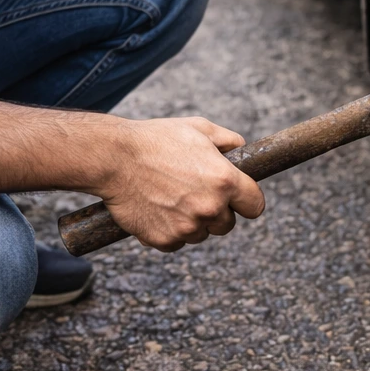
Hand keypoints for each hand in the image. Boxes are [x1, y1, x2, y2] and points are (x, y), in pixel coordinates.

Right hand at [98, 118, 264, 251]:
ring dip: (191, 222)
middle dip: (217, 212)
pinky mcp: (164, 240)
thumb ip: (228, 140)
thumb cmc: (156, 139)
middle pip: (227, 224)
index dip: (247, 201)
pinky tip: (156, 209)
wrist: (114, 158)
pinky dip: (169, 231)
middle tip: (195, 194)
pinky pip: (176, 242)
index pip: (255, 206)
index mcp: (225, 181)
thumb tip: (241, 150)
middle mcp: (210, 207)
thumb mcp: (199, 128)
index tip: (238, 199)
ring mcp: (187, 227)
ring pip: (200, 234)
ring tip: (171, 197)